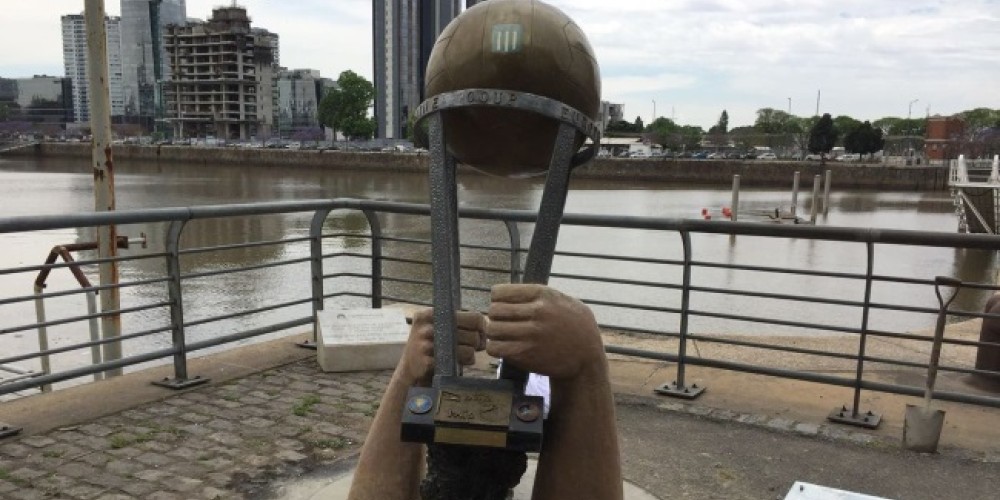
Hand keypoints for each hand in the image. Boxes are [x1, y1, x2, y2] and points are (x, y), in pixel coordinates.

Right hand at [397, 308, 485, 385]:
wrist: (409, 369)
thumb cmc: (432, 346)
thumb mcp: (440, 328)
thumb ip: (460, 323)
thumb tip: (486, 330)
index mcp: (432, 313)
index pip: (474, 317)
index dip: (482, 329)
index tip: (479, 337)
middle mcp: (428, 326)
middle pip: (473, 335)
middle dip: (476, 345)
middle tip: (470, 349)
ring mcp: (426, 344)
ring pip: (468, 350)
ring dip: (469, 357)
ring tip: (460, 358)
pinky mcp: (427, 361)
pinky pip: (456, 363)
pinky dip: (458, 366)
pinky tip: (451, 366)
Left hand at [485, 284, 603, 380]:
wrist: (587, 357)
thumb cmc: (576, 326)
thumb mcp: (564, 301)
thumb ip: (539, 295)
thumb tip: (509, 292)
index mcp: (543, 294)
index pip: (499, 292)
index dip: (498, 300)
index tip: (504, 307)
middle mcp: (536, 312)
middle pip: (494, 311)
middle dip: (495, 317)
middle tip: (502, 323)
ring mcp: (531, 334)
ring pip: (492, 330)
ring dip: (494, 334)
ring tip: (502, 336)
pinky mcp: (527, 354)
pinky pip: (496, 348)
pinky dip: (496, 348)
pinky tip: (505, 348)